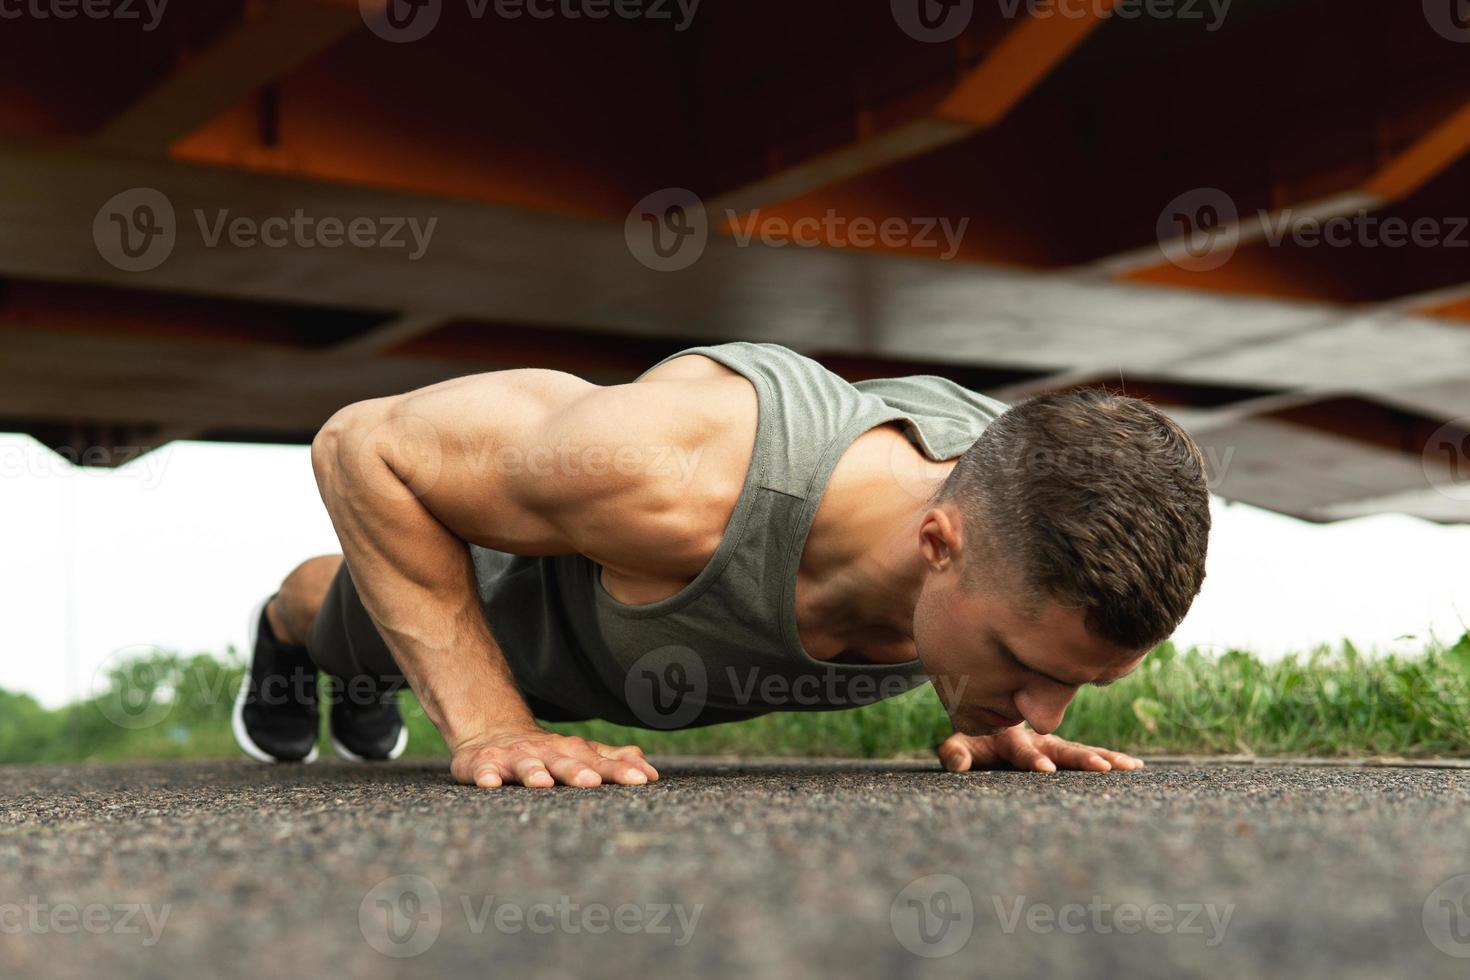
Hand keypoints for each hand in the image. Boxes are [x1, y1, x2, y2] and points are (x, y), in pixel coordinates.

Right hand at [450, 727, 659, 788]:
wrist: (492, 732)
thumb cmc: (545, 752)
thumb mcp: (579, 754)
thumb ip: (612, 762)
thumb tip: (650, 771)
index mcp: (572, 752)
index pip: (600, 763)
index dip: (620, 771)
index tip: (642, 780)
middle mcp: (546, 752)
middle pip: (564, 761)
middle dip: (578, 771)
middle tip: (593, 782)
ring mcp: (514, 757)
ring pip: (525, 764)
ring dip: (533, 773)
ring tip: (542, 783)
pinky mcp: (484, 764)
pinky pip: (483, 770)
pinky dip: (486, 775)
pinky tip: (490, 783)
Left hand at [937, 727, 1142, 772]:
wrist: (984, 717)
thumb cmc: (970, 738)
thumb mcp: (958, 745)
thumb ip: (955, 753)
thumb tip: (957, 763)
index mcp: (1010, 738)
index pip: (1022, 751)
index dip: (1032, 760)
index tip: (1045, 770)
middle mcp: (1037, 738)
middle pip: (1061, 749)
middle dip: (1080, 759)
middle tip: (1102, 768)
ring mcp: (1053, 744)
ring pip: (1081, 750)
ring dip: (1104, 757)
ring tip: (1129, 766)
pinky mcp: (1063, 751)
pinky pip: (1089, 753)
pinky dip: (1111, 757)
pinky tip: (1135, 765)